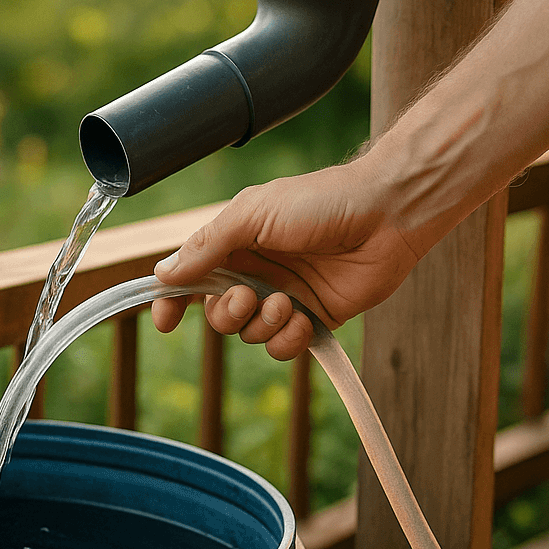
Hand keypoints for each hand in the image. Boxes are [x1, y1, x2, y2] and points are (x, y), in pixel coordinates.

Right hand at [151, 159, 420, 359]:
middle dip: (226, 313)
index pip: (189, 279)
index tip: (165, 321)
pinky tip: (302, 319)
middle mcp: (255, 272)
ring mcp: (283, 297)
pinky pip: (283, 346)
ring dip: (262, 324)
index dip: (172, 301)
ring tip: (286, 302)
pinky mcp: (313, 318)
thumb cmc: (320, 202)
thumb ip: (207, 246)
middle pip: (216, 314)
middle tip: (248, 297)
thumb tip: (163, 274)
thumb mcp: (252, 214)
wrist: (386, 214)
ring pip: (249, 334)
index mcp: (234, 244)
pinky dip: (288, 339)